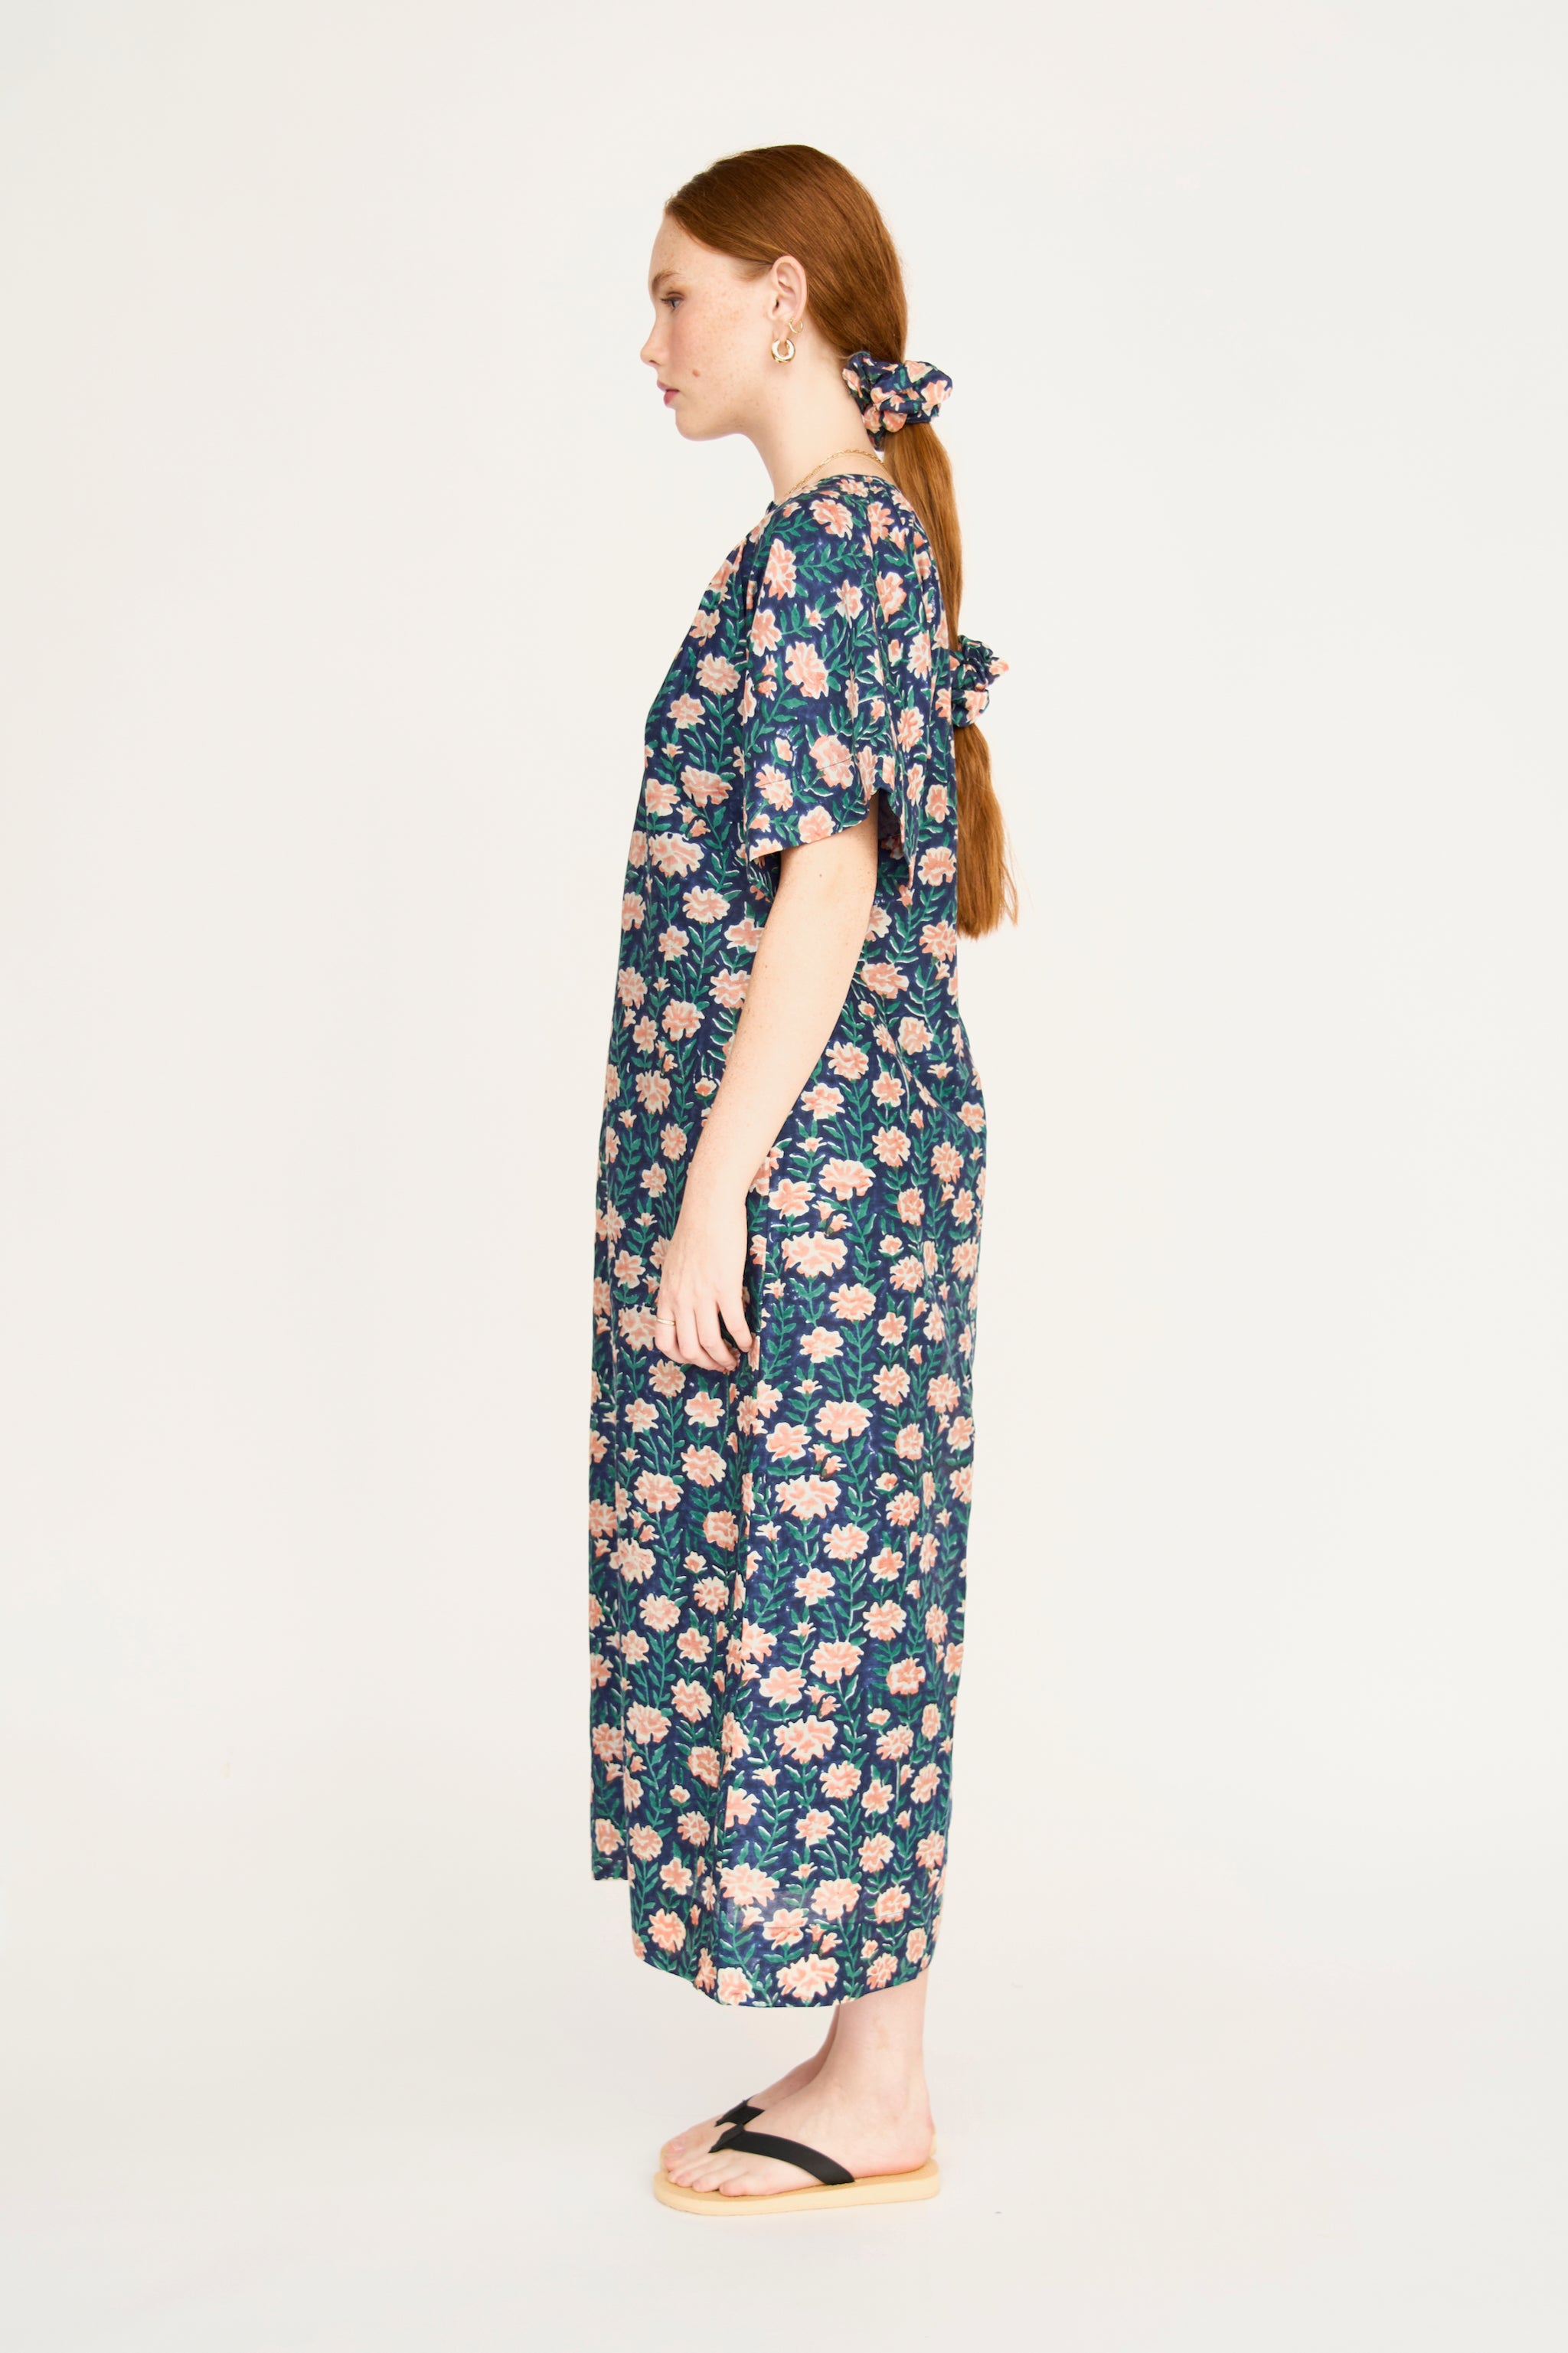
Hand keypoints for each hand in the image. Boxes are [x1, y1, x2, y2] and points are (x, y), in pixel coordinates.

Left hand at [654, 1182, 754, 1372]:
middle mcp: (681, 1299)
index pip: (664, 1341)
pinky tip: (750, 1342)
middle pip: (689, 1349)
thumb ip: (678, 1287)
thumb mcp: (675, 1264)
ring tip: (736, 1359)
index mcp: (667, 1295)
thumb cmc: (695, 1230)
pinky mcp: (724, 1287)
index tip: (697, 1358)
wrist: (708, 1207)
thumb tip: (685, 1304)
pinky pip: (733, 1324)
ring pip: (710, 1343)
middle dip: (706, 1363)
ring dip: (725, 1358)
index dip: (681, 1357)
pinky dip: (743, 1339)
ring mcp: (701, 1294)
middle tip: (722, 1365)